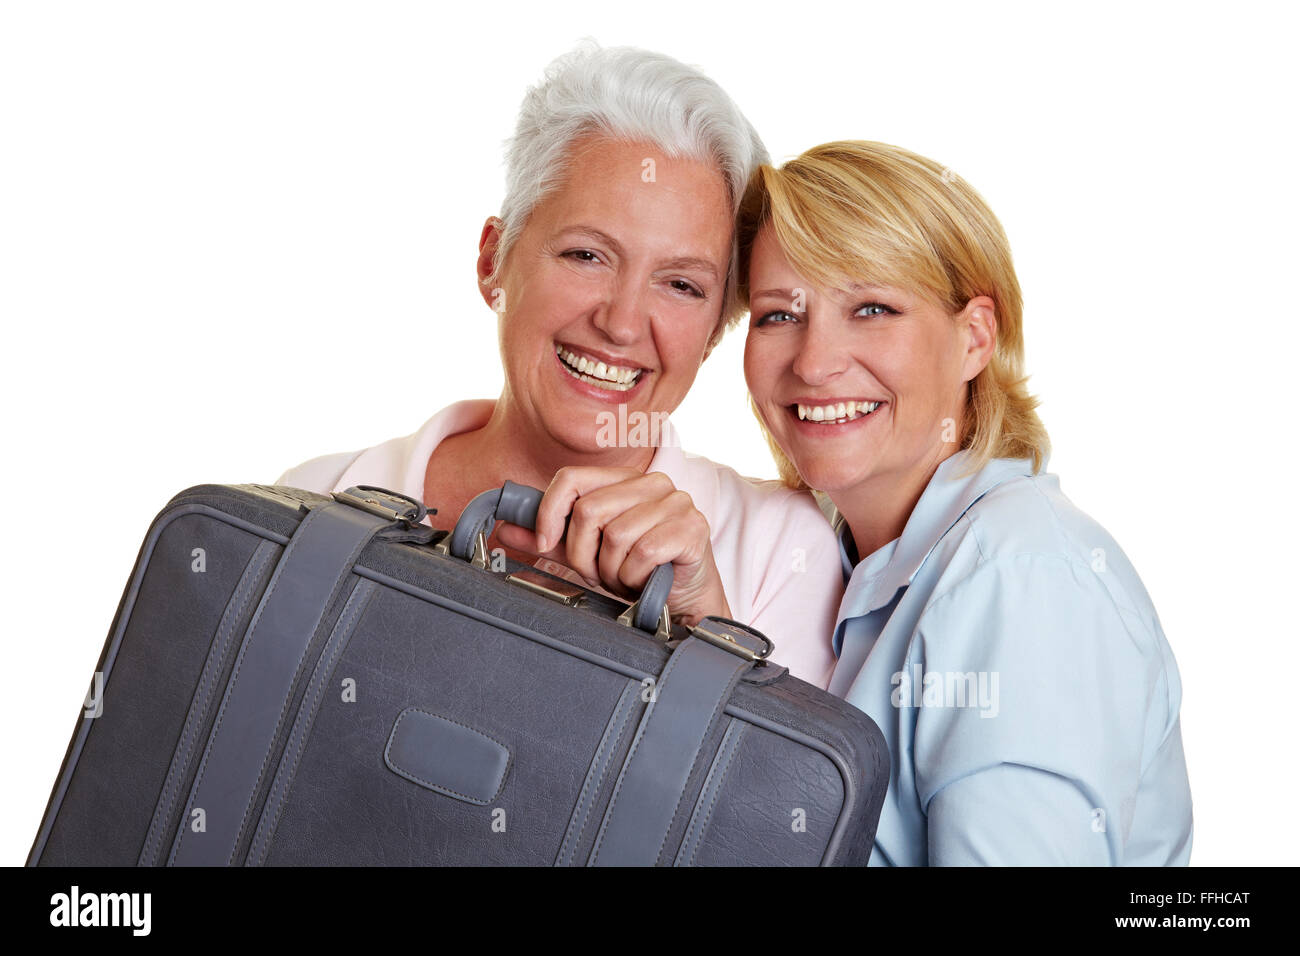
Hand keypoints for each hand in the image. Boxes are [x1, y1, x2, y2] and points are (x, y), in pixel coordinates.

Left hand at [493, 466, 731, 627]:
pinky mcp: (692, 527)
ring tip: (625, 577)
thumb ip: (549, 538)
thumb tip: (506, 527)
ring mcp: (677, 502)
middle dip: (584, 555)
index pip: (571, 477)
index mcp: (625, 479)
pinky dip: (635, 576)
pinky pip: (643, 551)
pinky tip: (644, 579)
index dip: (550, 512)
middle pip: (589, 511)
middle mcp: (653, 482)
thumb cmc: (639, 571)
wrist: (684, 602)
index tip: (544, 542)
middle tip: (598, 572)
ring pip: (616, 535)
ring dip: (612, 570)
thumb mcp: (587, 553)